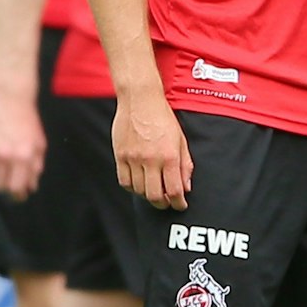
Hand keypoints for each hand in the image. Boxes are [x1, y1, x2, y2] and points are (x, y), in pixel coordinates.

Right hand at [0, 89, 45, 199]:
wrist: (11, 100)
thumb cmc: (28, 122)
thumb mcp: (39, 144)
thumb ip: (36, 167)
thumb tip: (31, 186)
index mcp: (23, 156)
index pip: (16, 186)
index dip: (19, 195)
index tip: (20, 195)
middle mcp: (5, 156)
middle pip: (0, 185)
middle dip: (7, 188)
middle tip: (11, 183)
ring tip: (2, 172)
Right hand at [113, 91, 191, 209]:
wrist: (140, 100)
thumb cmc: (162, 117)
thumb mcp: (181, 139)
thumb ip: (185, 165)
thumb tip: (186, 187)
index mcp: (169, 155)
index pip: (174, 190)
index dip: (178, 203)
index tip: (181, 206)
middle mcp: (150, 159)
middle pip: (155, 196)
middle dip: (163, 204)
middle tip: (167, 203)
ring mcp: (133, 158)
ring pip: (139, 191)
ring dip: (147, 196)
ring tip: (154, 191)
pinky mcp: (120, 156)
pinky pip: (124, 182)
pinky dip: (132, 188)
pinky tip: (139, 184)